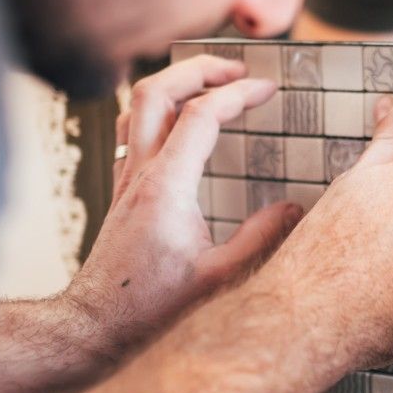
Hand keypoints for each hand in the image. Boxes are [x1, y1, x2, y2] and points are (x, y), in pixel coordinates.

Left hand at [66, 55, 303, 357]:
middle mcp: (140, 173)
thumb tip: (294, 209)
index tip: (267, 88)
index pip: (202, 115)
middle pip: (158, 89)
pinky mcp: (122, 188)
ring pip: (139, 103)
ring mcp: (126, 177)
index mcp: (167, 187)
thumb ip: (260, 238)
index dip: (238, 93)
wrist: (98, 324)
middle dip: (200, 68)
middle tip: (237, 68)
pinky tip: (177, 116)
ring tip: (211, 80)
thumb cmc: (151, 307)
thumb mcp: (219, 277)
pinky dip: (156, 107)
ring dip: (174, 81)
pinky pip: (132, 127)